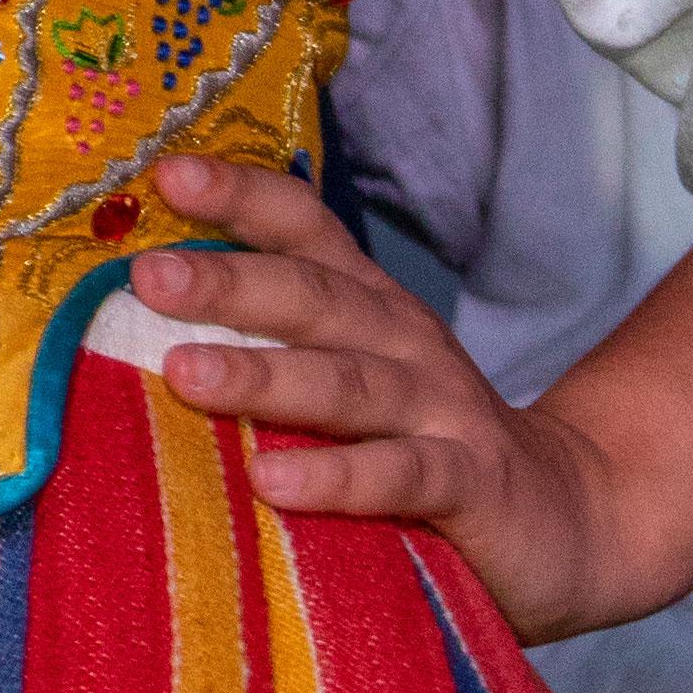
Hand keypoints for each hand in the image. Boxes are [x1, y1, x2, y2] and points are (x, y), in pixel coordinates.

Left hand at [133, 156, 635, 638]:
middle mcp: (403, 342)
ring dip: (264, 374)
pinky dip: (336, 477)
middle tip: (147, 276)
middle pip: (314, 298)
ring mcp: (442, 410)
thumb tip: (124, 334)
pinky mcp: (471, 485)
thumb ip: (270, 354)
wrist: (568, 517)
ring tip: (183, 372)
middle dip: (230, 279)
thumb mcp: (351, 384)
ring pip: (347, 383)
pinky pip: (399, 476)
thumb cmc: (420, 445)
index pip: (306, 231)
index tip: (168, 175)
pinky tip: (271, 481)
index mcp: (368, 307)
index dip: (243, 196)